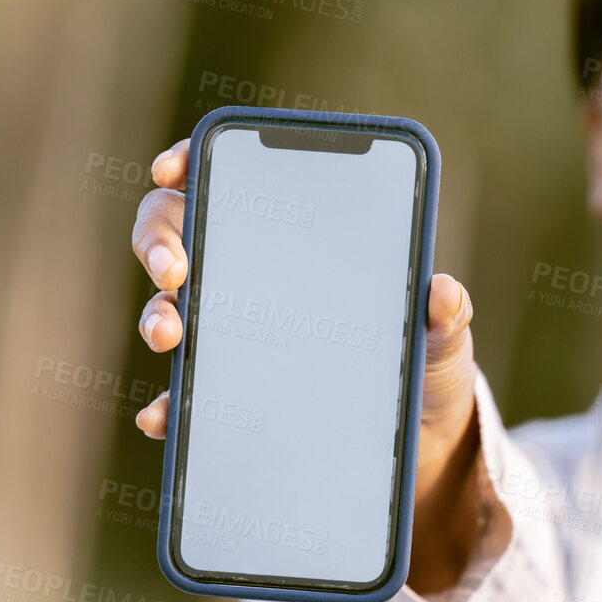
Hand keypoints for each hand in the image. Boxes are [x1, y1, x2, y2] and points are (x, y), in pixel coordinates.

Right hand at [130, 138, 484, 592]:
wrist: (423, 436)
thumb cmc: (427, 361)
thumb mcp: (443, 333)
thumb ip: (446, 312)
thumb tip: (443, 293)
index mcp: (300, 243)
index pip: (233, 183)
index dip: (195, 165)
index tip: (174, 168)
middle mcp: (252, 280)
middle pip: (177, 237)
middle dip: (160, 240)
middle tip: (175, 267)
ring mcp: (234, 337)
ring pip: (169, 309)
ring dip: (156, 316)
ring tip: (170, 334)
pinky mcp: (231, 397)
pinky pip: (185, 397)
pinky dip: (170, 405)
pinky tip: (165, 417)